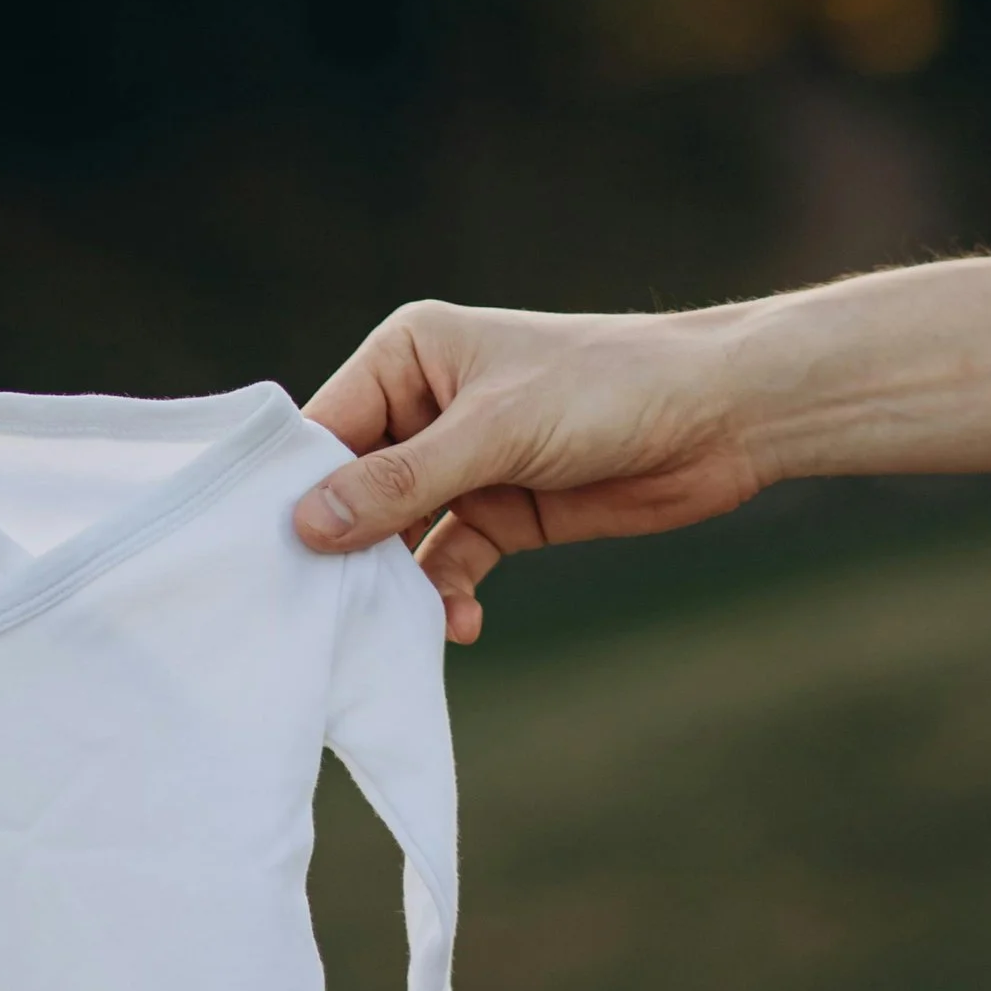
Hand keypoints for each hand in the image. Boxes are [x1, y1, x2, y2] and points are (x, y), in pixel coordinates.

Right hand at [294, 297, 766, 641]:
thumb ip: (402, 482)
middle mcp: (424, 407)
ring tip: (390, 633)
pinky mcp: (503, 512)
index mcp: (408, 356)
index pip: (327, 428)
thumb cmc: (606, 390)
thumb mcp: (496, 432)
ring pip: (399, 536)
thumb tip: (305, 525)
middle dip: (344, 549)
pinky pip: (449, 563)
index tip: (268, 557)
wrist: (722, 419)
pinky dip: (445, 598)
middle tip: (317, 615)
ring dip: (397, 585)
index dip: (296, 490)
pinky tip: (461, 626)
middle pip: (355, 489)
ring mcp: (464, 464)